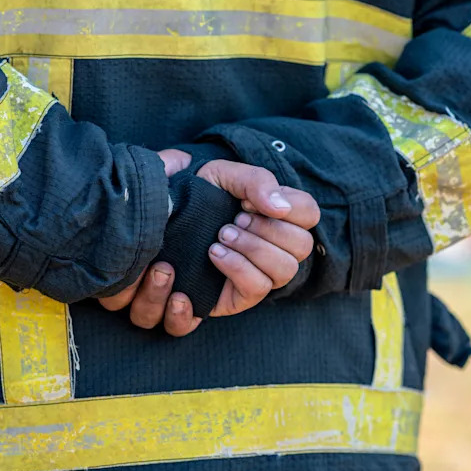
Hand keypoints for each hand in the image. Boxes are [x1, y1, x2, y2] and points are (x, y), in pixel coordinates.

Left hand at [195, 160, 319, 317]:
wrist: (160, 217)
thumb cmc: (197, 195)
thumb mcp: (223, 174)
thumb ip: (256, 181)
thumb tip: (280, 208)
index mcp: (279, 214)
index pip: (310, 212)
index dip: (290, 207)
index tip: (249, 201)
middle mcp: (278, 246)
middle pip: (302, 245)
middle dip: (267, 230)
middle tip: (233, 220)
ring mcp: (263, 273)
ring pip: (285, 270)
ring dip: (253, 249)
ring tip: (221, 236)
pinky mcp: (241, 295)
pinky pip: (258, 288)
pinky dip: (237, 268)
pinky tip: (213, 254)